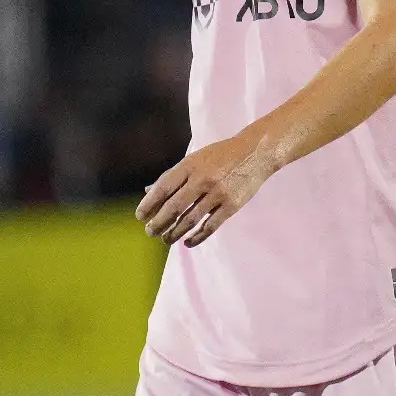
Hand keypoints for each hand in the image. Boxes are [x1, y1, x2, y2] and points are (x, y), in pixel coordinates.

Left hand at [135, 131, 277, 247]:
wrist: (256, 153)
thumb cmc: (221, 155)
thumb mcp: (195, 158)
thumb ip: (173, 175)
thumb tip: (149, 192)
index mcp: (190, 165)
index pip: (163, 188)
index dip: (149, 204)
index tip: (140, 217)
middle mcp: (202, 179)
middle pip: (174, 207)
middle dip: (158, 223)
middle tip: (150, 232)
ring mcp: (218, 193)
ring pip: (190, 219)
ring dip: (175, 232)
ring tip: (165, 239)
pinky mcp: (232, 205)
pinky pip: (211, 226)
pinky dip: (198, 237)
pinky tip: (188, 243)